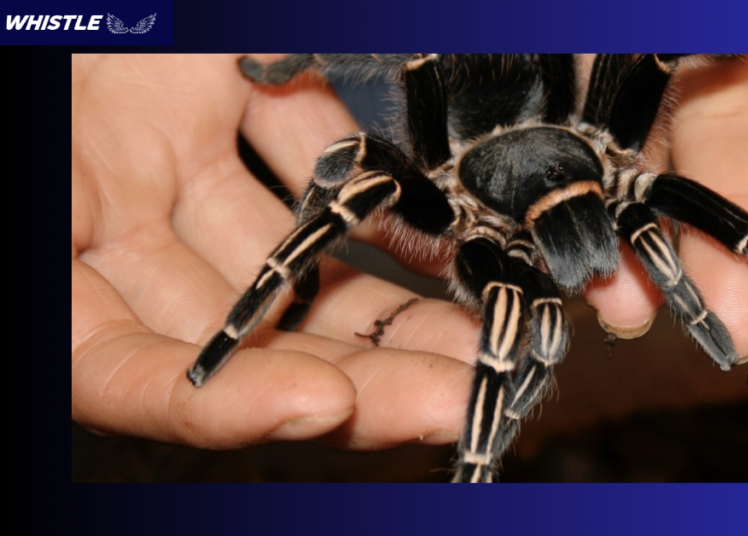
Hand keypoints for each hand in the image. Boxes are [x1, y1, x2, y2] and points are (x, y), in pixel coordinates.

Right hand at [72, 54, 476, 450]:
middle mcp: (103, 215)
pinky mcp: (217, 92)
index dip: (217, 402)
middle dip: (352, 377)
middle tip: (462, 399)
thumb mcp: (45, 99)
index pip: (124, 368)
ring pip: (288, 261)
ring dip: (387, 306)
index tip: (325, 403)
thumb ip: (76, 212)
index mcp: (44, 249)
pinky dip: (368, 193)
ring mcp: (164, 154)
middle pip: (239, 333)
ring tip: (484, 335)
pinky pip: (302, 154)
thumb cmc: (37, 29)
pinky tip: (441, 234)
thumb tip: (141, 356)